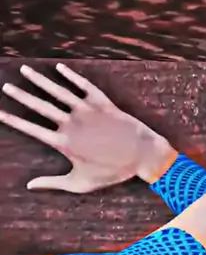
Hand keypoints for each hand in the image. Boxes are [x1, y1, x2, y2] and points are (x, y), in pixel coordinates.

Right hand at [0, 64, 173, 192]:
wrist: (142, 154)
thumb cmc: (113, 172)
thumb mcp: (81, 183)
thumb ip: (53, 183)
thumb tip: (29, 186)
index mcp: (64, 142)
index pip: (31, 129)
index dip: (13, 120)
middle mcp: (72, 122)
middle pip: (40, 105)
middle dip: (21, 95)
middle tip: (5, 87)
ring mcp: (86, 109)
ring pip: (57, 90)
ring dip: (39, 80)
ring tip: (24, 70)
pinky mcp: (101, 101)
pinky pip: (82, 84)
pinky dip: (70, 75)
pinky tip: (59, 68)